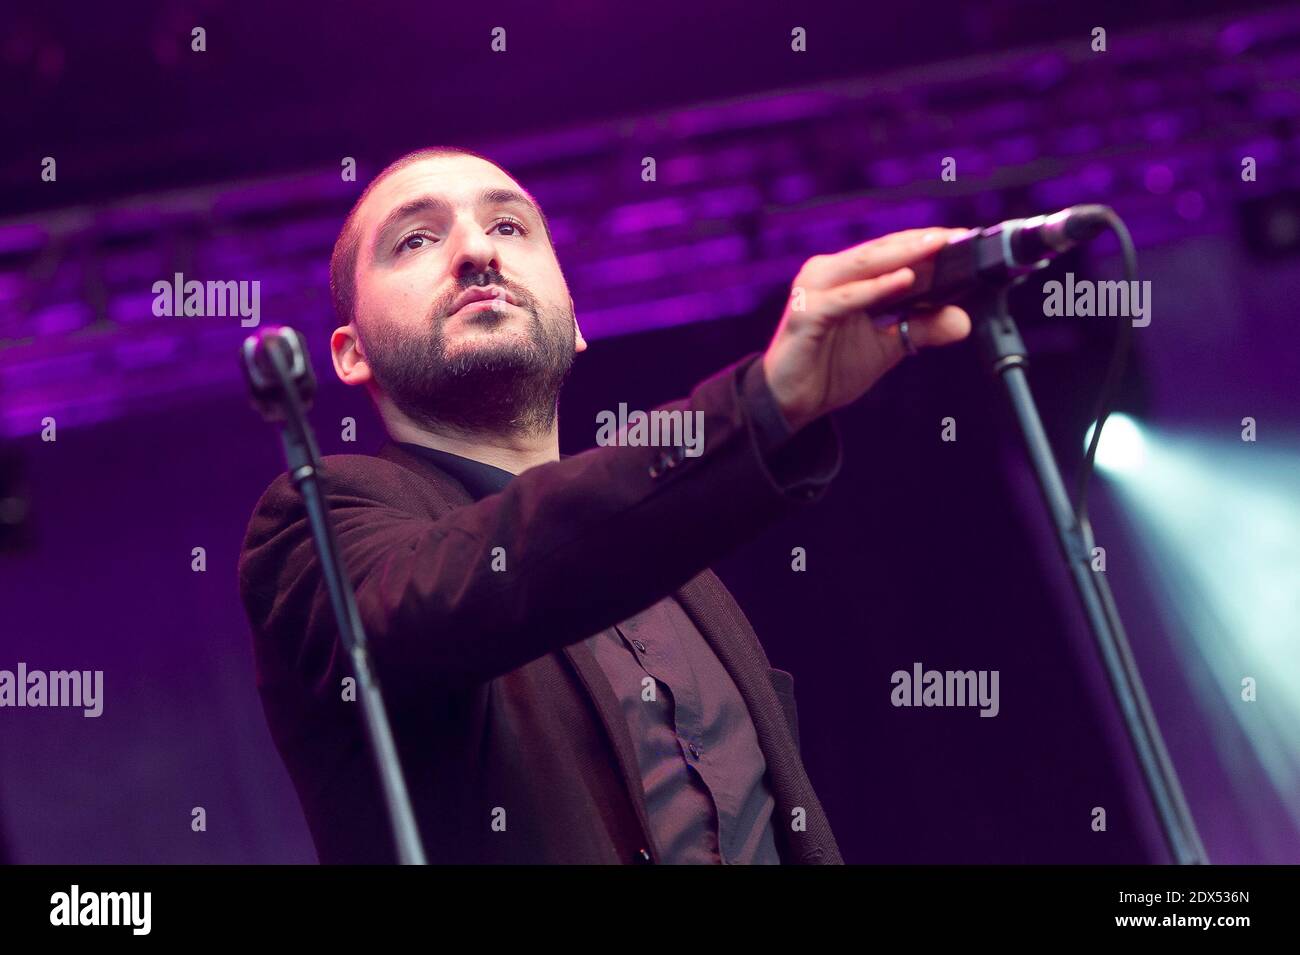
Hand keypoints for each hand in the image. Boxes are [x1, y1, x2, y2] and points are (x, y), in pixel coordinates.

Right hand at [761, 228, 972, 432]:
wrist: (790, 401)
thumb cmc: (829, 368)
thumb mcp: (886, 346)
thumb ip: (920, 328)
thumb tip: (962, 321)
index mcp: (845, 276)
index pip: (891, 251)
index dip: (927, 244)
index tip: (965, 239)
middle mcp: (828, 273)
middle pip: (881, 250)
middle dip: (921, 243)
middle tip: (960, 237)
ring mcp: (815, 289)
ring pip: (865, 264)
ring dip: (903, 255)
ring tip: (938, 247)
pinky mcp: (807, 313)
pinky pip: (847, 298)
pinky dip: (876, 288)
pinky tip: (906, 280)